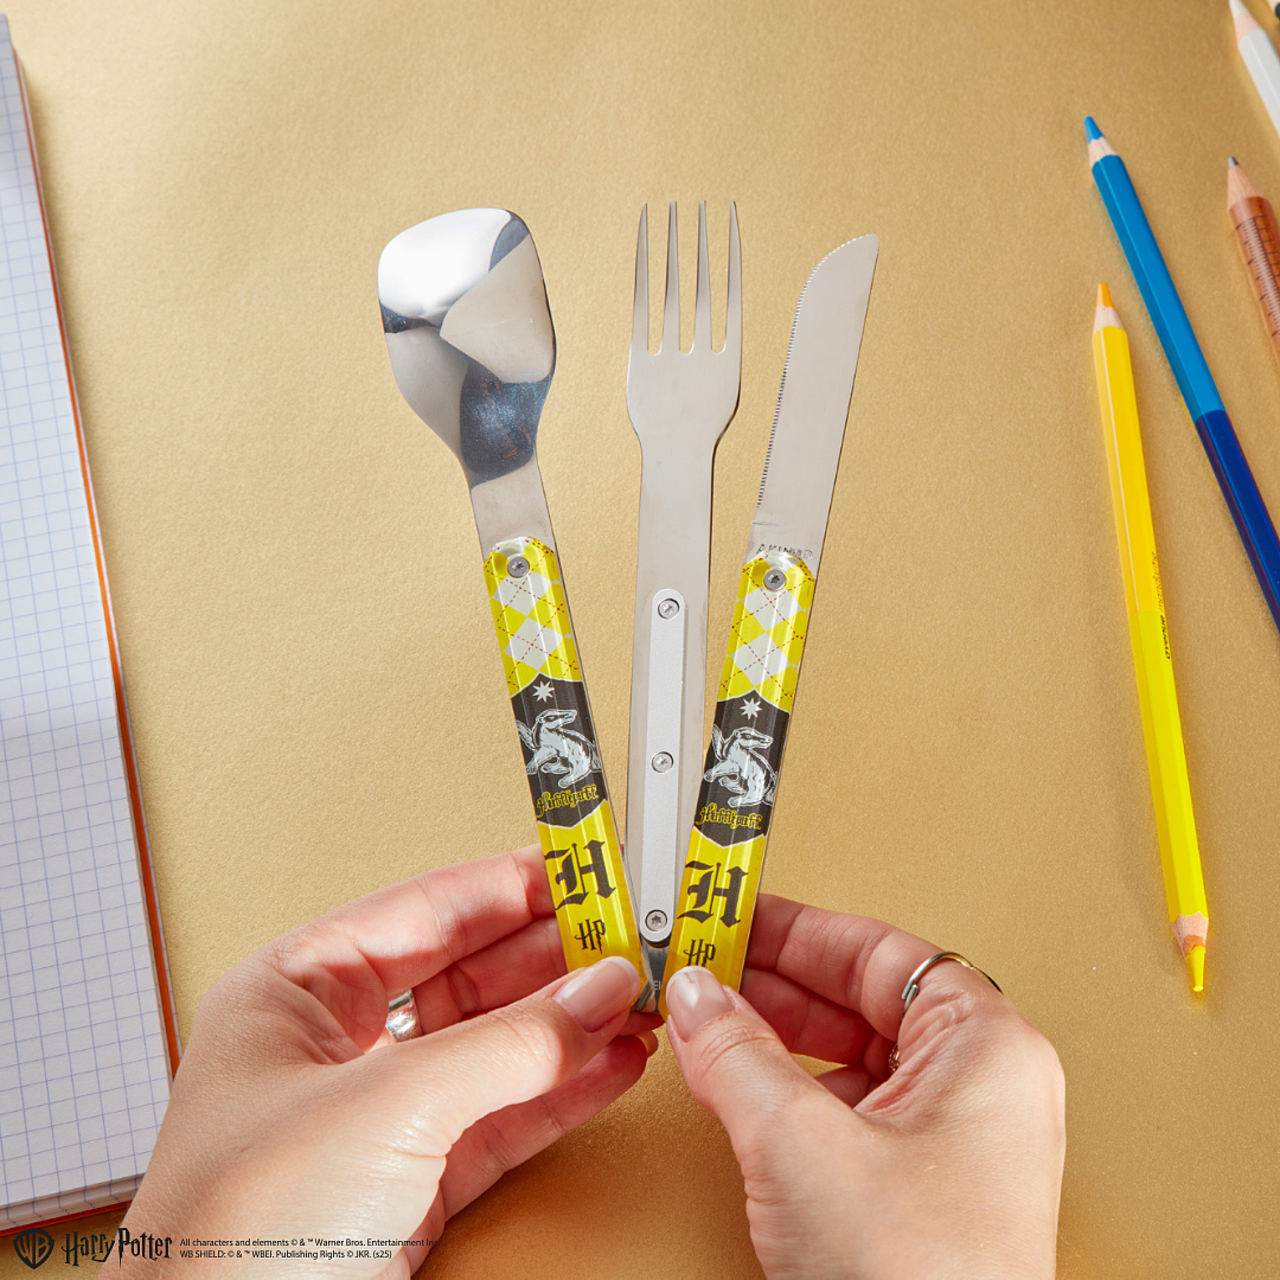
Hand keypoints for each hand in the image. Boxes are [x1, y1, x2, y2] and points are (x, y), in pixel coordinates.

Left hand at [118, 845, 657, 1276]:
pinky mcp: (410, 1184)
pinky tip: (612, 1065)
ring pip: (495, 1046)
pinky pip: (502, 1116)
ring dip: (570, 1025)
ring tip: (639, 1001)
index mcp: (297, 989)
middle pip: (470, 973)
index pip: (426, 907)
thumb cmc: (236, 1236)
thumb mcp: (386, 1107)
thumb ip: (506, 1044)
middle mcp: (336, 1043)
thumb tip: (597, 990)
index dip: (511, 884)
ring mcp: (377, 1115)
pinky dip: (562, 1092)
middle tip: (628, 940)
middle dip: (555, 958)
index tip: (584, 870)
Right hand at [664, 896, 1064, 1278]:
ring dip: (772, 1034)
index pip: (881, 951)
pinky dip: (784, 1087)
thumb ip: (738, 1052)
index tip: (736, 914)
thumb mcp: (802, 1144)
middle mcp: (977, 1085)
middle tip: (704, 962)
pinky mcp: (915, 1186)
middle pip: (862, 997)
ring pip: (848, 1052)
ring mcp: (949, 1139)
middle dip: (773, 981)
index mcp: (985, 1046)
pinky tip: (736, 1080)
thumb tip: (697, 996)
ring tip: (706, 1016)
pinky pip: (843, 1106)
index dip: (800, 927)